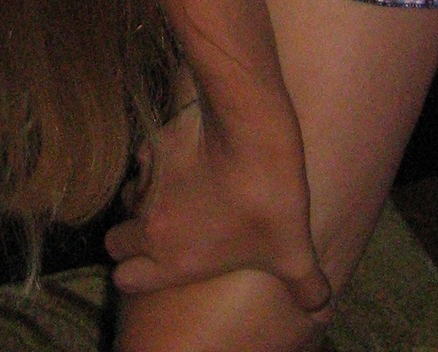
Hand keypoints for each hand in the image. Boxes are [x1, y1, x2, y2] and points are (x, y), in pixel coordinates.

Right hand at [104, 87, 330, 317]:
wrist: (250, 131)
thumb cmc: (268, 199)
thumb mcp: (294, 251)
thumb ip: (306, 286)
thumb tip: (322, 307)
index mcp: (172, 260)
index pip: (125, 279)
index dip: (136, 275)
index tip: (155, 267)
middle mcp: (150, 226)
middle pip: (115, 242)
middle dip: (130, 240)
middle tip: (163, 234)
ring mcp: (148, 182)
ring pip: (128, 199)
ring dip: (144, 200)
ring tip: (177, 195)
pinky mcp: (153, 144)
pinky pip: (144, 159)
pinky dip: (157, 161)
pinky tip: (187, 156)